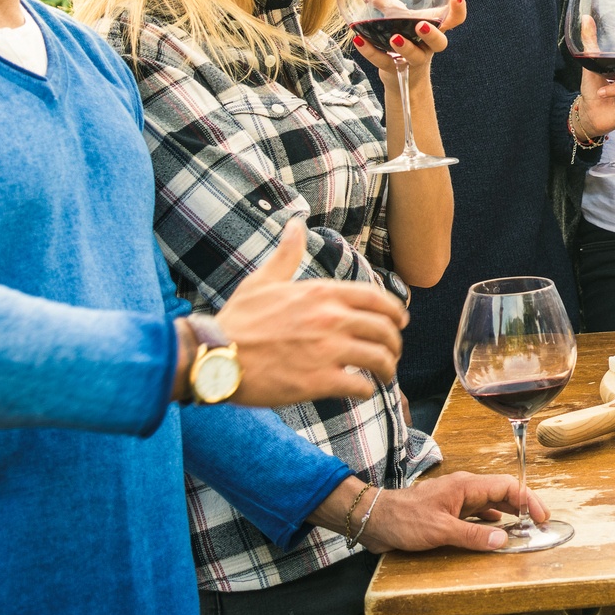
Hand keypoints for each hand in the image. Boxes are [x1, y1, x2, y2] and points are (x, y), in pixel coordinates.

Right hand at [211, 219, 408, 405]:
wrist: (213, 356)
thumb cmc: (237, 320)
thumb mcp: (263, 279)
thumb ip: (287, 253)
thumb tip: (295, 222)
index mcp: (322, 293)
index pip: (377, 299)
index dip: (395, 312)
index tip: (400, 323)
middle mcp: (331, 318)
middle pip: (385, 330)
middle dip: (394, 344)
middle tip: (392, 354)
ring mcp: (328, 350)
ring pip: (379, 359)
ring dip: (387, 369)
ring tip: (384, 376)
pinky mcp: (319, 381)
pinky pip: (360, 386)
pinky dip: (367, 390)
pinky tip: (362, 392)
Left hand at [317, 473, 548, 552]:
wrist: (376, 519)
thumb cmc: (404, 519)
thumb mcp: (441, 530)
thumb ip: (473, 535)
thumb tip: (503, 539)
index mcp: (467, 486)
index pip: (507, 486)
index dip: (528, 499)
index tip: (541, 516)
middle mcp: (465, 489)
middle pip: (502, 492)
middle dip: (523, 506)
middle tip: (538, 523)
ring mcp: (456, 499)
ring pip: (491, 502)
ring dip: (508, 513)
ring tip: (523, 527)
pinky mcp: (448, 511)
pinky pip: (477, 512)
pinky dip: (491, 520)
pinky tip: (495, 530)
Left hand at [351, 0, 466, 77]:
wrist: (399, 76)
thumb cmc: (401, 37)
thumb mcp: (393, 16)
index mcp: (433, 29)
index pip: (454, 20)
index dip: (459, 10)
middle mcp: (427, 46)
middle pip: (440, 43)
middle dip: (432, 34)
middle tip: (421, 25)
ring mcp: (413, 60)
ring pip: (416, 56)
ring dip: (406, 47)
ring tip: (394, 38)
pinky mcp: (395, 70)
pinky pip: (385, 62)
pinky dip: (372, 52)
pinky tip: (360, 41)